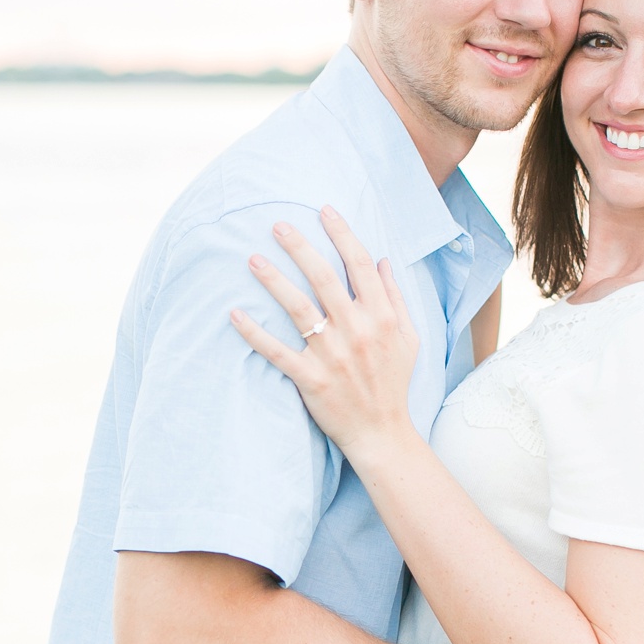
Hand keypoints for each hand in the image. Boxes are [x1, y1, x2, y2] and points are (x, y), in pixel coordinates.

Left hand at [229, 206, 419, 459]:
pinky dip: (255, 333)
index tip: (324, 210)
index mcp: (382, 317)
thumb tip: (384, 260)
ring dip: (274, 281)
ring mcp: (333, 355)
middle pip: (326, 278)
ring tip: (252, 259)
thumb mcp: (408, 338)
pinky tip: (235, 314)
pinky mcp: (311, 379)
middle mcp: (358, 331)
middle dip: (301, 247)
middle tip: (278, 225)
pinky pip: (277, 351)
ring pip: (299, 309)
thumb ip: (396, 298)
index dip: (342, 234)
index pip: (361, 265)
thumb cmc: (393, 383)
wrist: (382, 432)